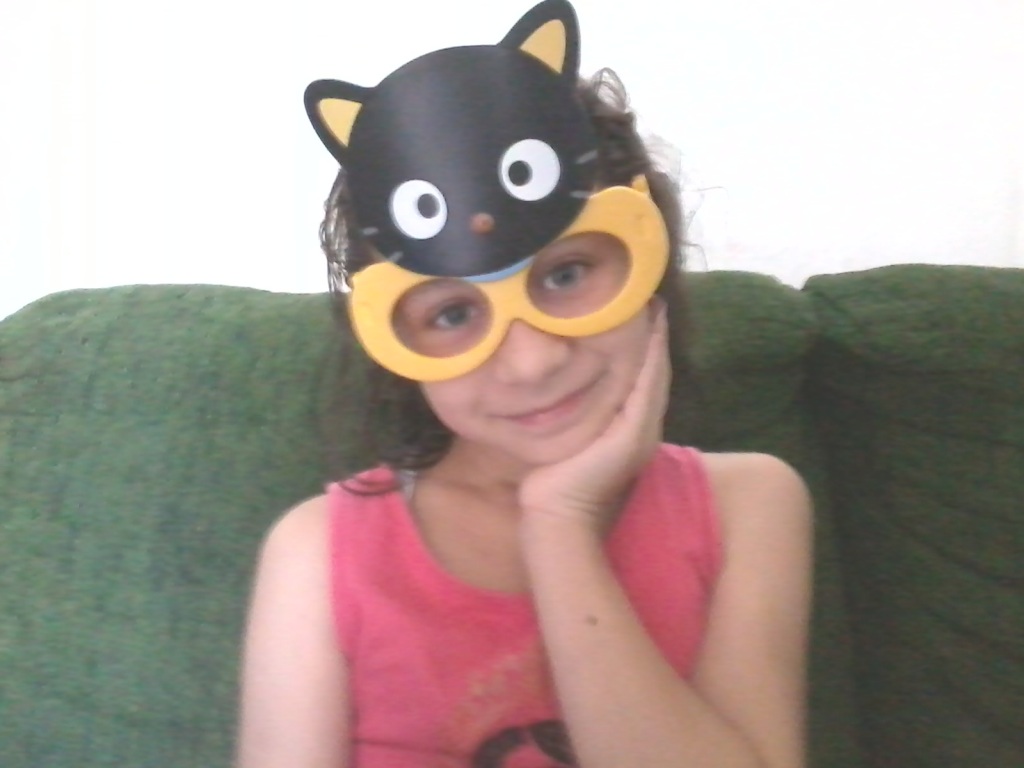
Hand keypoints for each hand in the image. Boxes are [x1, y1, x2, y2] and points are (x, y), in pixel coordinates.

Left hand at [518, 302, 670, 535]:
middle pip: (655, 372)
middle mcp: (644, 429)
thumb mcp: (568, 435)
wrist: (555, 515)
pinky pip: (648, 386)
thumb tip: (559, 386)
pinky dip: (651, 357)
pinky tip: (651, 330)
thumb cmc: (552, 480)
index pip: (643, 379)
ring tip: (655, 307)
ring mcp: (643, 432)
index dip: (647, 346)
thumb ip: (574, 413)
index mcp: (631, 430)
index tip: (644, 312)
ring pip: (656, 375)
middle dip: (656, 336)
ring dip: (658, 340)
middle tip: (654, 299)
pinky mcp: (634, 435)